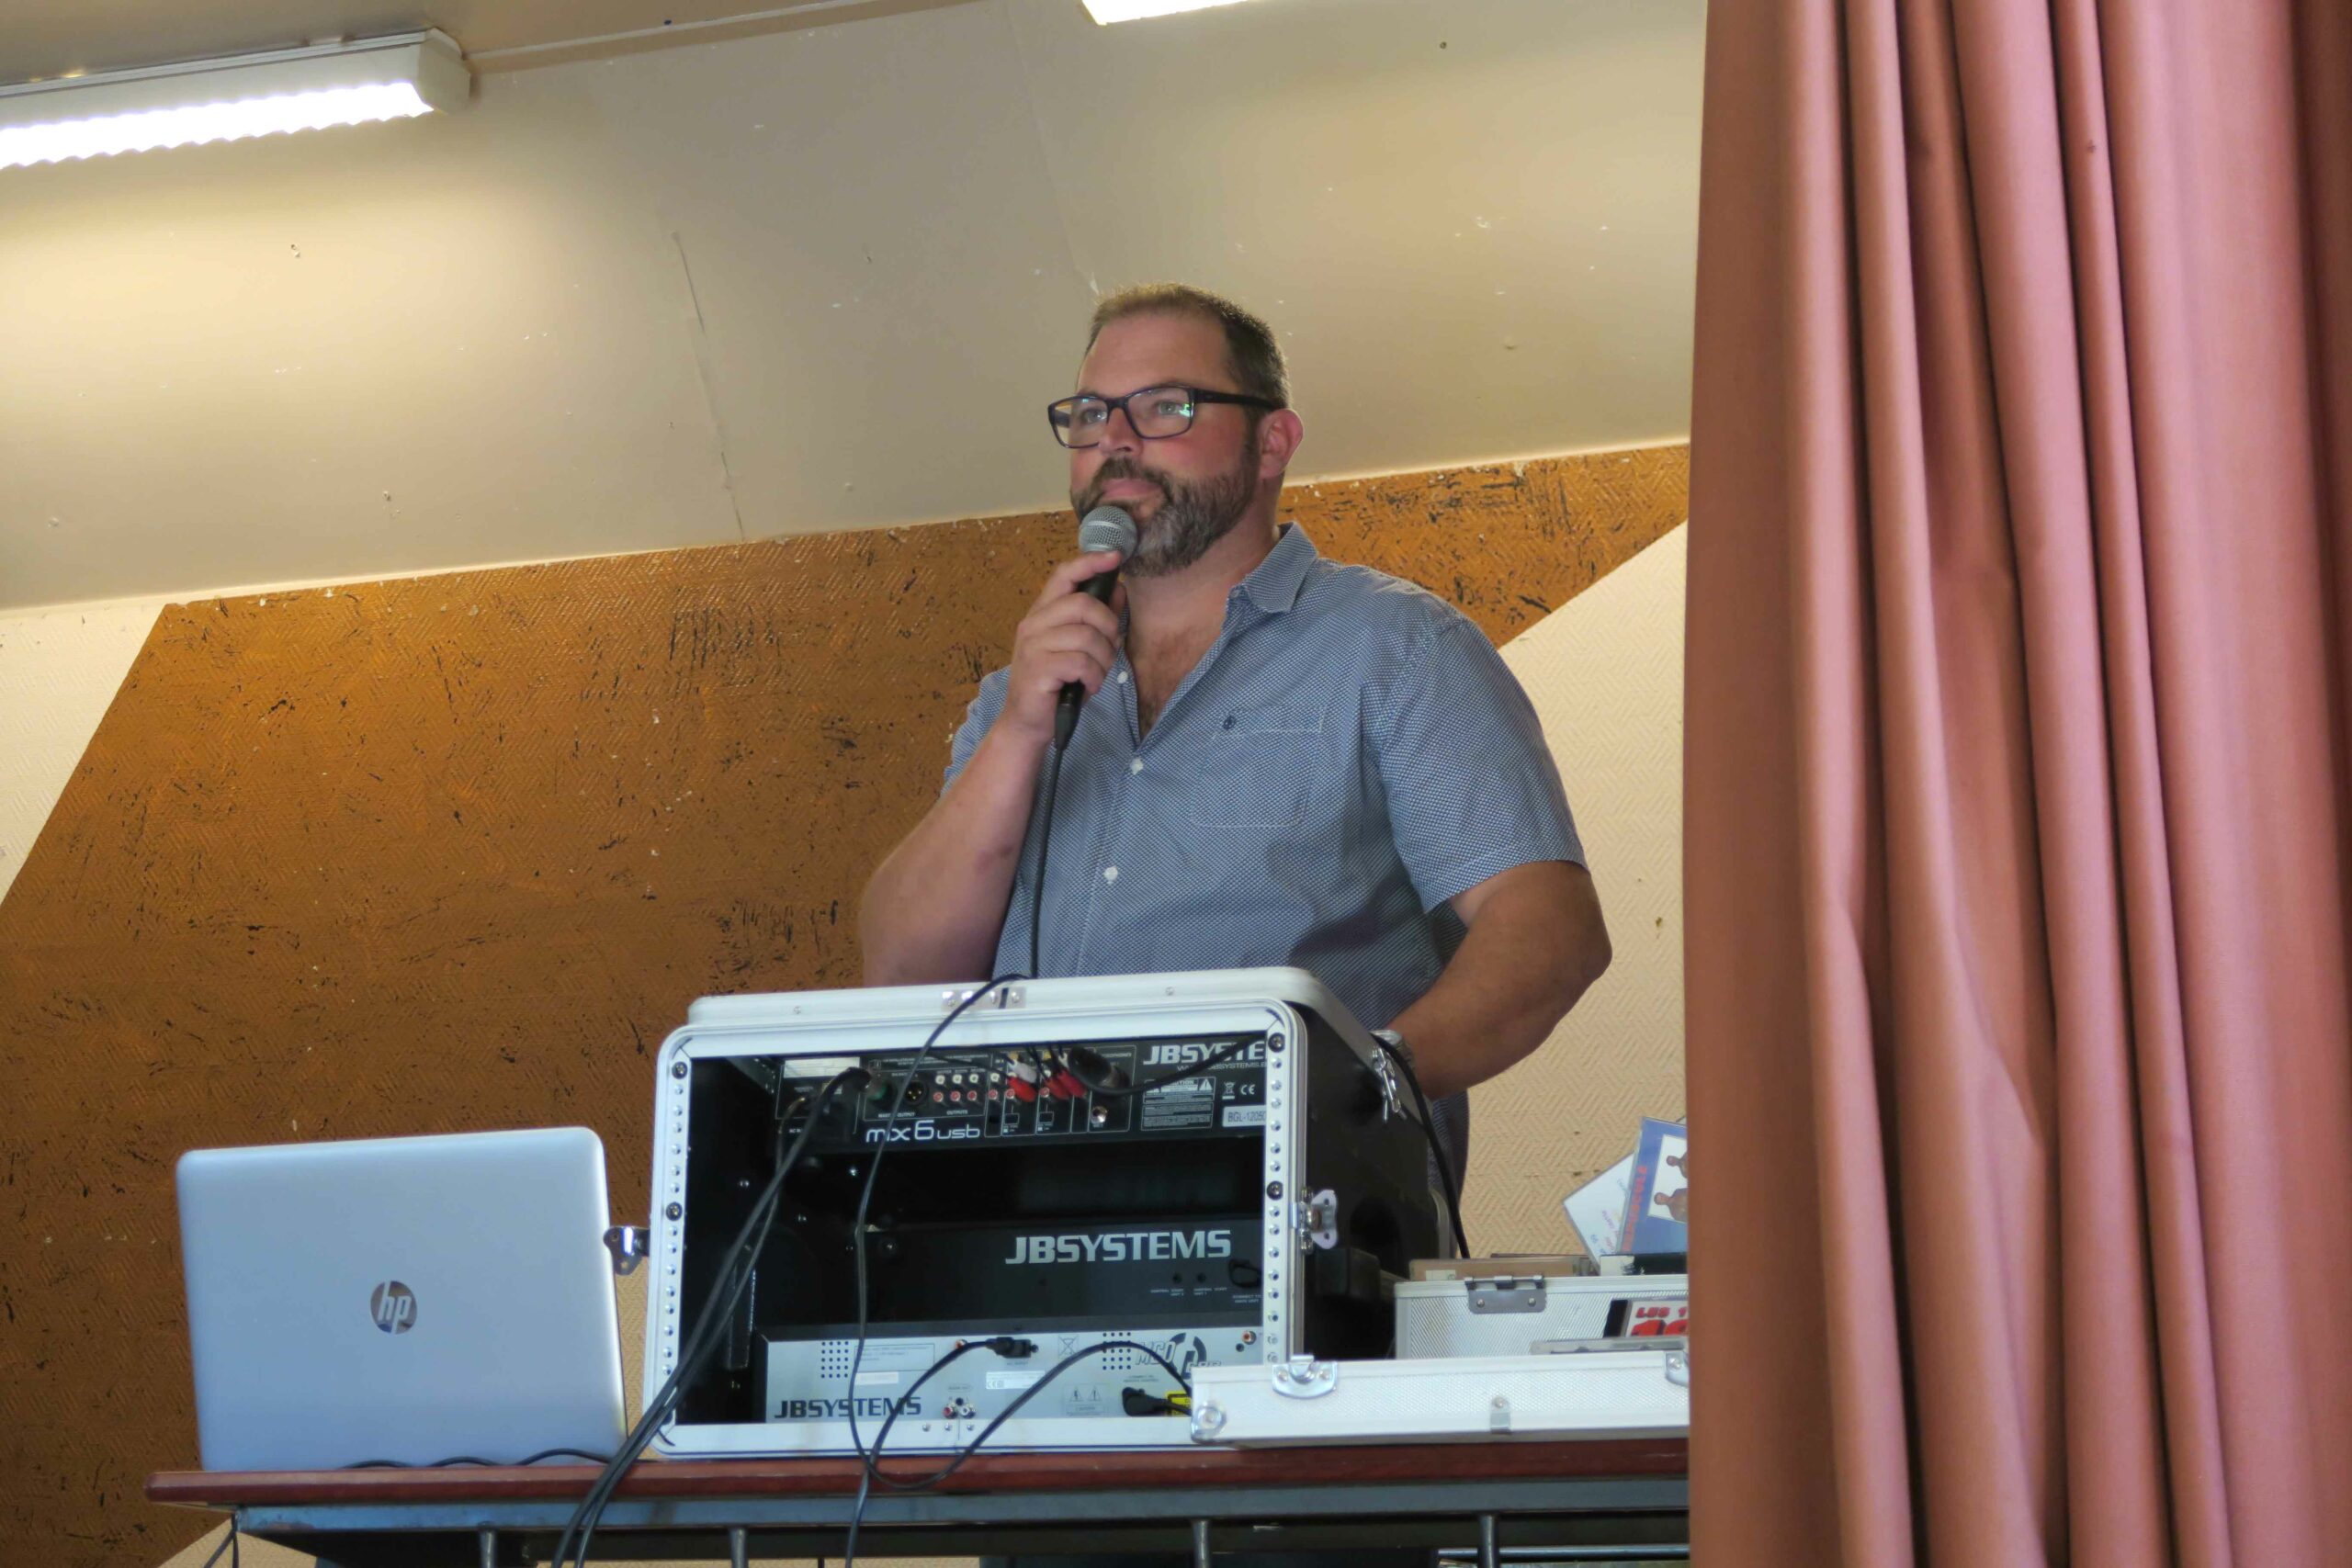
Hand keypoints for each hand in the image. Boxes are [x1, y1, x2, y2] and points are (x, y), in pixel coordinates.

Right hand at [996, 551, 1125, 744]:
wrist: (1028, 723)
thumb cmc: (1056, 684)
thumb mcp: (1079, 648)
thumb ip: (1096, 620)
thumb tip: (1118, 589)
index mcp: (1042, 613)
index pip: (1063, 574)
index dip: (1090, 561)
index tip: (1115, 556)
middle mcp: (1033, 625)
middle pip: (1083, 604)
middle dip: (1108, 626)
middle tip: (1110, 648)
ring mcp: (1033, 646)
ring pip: (1086, 636)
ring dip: (1103, 658)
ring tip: (1098, 674)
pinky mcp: (1038, 670)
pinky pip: (1081, 663)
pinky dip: (1094, 677)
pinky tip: (1089, 686)